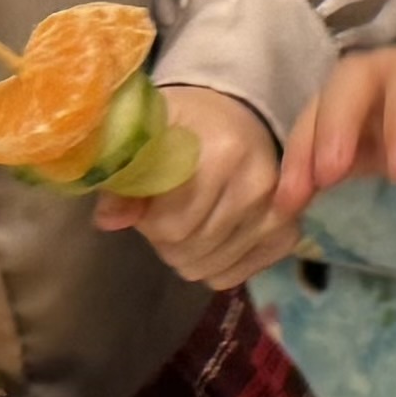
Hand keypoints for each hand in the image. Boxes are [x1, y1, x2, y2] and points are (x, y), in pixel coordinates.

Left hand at [97, 87, 298, 286]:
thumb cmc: (185, 127)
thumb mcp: (147, 137)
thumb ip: (124, 175)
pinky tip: (210, 237)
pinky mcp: (287, 235)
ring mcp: (279, 213)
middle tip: (165, 212)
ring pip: (208, 268)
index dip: (148, 221)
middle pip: (190, 250)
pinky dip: (212, 266)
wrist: (236, 120)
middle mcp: (259, 185)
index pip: (171, 226)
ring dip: (187, 254)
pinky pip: (232, 277)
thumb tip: (108, 221)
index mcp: (223, 152)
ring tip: (187, 222)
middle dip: (165, 239)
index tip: (147, 201)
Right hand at [276, 16, 395, 209]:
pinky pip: (340, 143)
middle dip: (333, 123)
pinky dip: (312, 169)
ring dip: (308, 147)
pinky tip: (293, 205)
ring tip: (290, 200)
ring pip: (333, 106)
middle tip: (325, 179)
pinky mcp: (385, 135)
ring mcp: (394, 100)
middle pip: (354, 78)